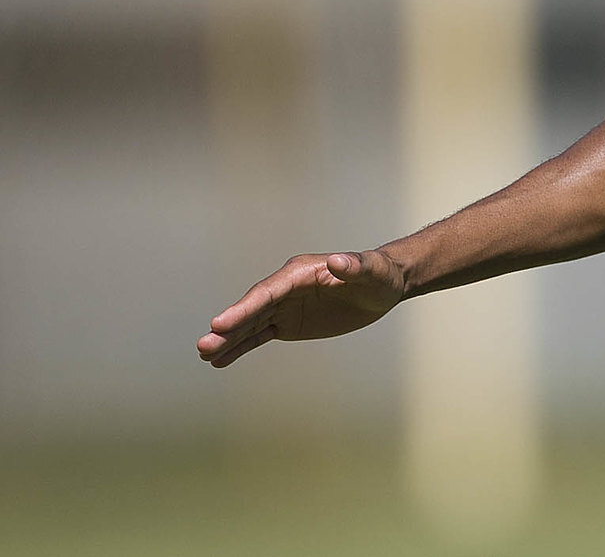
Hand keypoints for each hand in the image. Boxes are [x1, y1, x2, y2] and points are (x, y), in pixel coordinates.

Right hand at [196, 250, 405, 367]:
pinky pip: (260, 335)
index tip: (220, 323)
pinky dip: (240, 347)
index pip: (267, 291)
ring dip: (228, 339)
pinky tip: (219, 360)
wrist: (384, 286)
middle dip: (229, 327)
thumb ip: (355, 267)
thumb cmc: (379, 274)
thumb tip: (338, 261)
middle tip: (204, 345)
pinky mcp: (288, 323)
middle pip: (253, 308)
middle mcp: (286, 287)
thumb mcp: (372, 271)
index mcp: (300, 272)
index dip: (244, 307)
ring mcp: (285, 306)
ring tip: (204, 354)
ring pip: (251, 324)